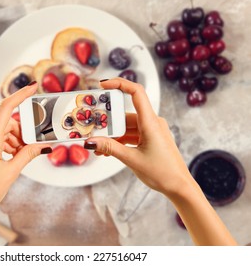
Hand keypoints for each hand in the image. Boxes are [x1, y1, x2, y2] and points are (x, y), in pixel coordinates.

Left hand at [0, 82, 51, 244]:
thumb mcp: (11, 172)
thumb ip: (27, 154)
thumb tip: (43, 146)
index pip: (5, 108)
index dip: (20, 95)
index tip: (32, 87)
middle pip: (7, 123)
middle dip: (22, 132)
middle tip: (30, 147)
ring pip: (2, 131)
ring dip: (14, 140)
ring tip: (20, 157)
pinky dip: (6, 145)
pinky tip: (11, 158)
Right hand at [85, 78, 192, 195]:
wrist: (179, 187)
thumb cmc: (162, 173)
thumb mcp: (132, 160)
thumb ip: (110, 148)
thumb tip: (90, 141)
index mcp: (151, 122)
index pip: (136, 92)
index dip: (119, 84)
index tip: (103, 85)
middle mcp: (152, 122)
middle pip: (126, 114)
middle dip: (108, 122)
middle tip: (92, 128)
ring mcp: (152, 130)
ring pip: (127, 126)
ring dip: (113, 135)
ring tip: (98, 147)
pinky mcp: (151, 139)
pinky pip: (132, 134)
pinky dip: (120, 141)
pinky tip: (107, 151)